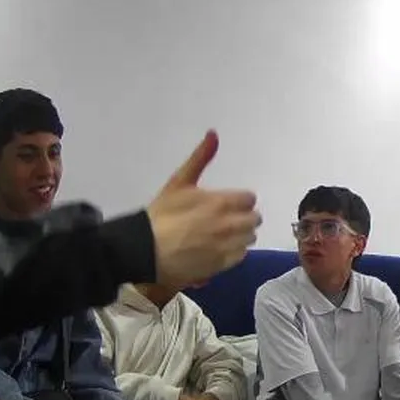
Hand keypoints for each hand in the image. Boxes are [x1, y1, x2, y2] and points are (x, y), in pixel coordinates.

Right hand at [148, 131, 261, 287]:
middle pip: (254, 219)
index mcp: (222, 202)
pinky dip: (234, 251)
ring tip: (222, 234)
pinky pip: (241, 255)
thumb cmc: (161, 214)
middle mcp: (230, 225)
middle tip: (225, 218)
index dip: (239, 200)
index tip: (226, 203)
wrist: (146, 249)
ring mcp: (227, 246)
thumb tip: (214, 133)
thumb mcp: (179, 181)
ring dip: (240, 234)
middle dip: (242, 216)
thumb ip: (200, 158)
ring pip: (249, 237)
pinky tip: (219, 249)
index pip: (249, 198)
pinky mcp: (222, 265)